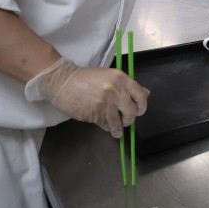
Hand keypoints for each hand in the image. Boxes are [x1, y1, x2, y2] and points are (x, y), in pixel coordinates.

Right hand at [26, 59, 149, 137]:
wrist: (62, 81)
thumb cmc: (85, 78)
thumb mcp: (109, 76)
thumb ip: (127, 86)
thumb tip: (146, 93)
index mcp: (121, 79)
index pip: (141, 95)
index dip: (142, 106)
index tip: (138, 111)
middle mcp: (116, 91)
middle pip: (132, 112)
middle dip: (129, 119)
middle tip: (125, 121)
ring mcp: (105, 103)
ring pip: (119, 122)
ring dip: (118, 129)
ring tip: (116, 131)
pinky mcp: (95, 114)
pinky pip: (106, 125)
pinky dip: (106, 127)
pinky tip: (104, 124)